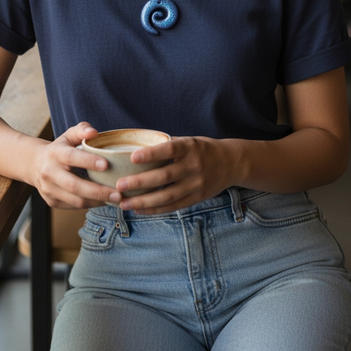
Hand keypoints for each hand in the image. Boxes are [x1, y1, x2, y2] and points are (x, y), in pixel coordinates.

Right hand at [32, 122, 117, 208]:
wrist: (35, 164)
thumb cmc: (60, 148)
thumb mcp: (68, 136)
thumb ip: (81, 130)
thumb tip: (94, 133)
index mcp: (55, 153)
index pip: (71, 157)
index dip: (88, 161)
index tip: (107, 165)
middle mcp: (49, 172)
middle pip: (74, 185)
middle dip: (98, 191)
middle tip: (118, 193)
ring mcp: (49, 189)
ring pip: (76, 200)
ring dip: (97, 201)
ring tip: (116, 199)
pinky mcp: (52, 202)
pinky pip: (75, 206)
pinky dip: (91, 204)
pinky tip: (104, 201)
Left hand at [111, 136, 243, 214]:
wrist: (231, 163)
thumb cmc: (202, 149)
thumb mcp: (188, 141)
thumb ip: (167, 145)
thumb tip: (136, 146)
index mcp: (190, 147)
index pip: (168, 150)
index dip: (151, 154)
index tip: (133, 157)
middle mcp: (193, 166)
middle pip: (164, 176)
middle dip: (140, 182)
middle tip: (119, 185)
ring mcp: (196, 184)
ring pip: (167, 196)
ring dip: (144, 201)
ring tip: (124, 203)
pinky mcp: (197, 198)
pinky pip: (173, 206)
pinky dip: (155, 210)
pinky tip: (139, 210)